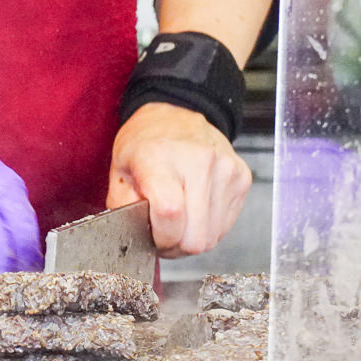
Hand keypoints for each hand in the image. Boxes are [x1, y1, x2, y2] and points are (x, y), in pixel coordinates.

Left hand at [107, 103, 252, 257]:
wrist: (178, 115)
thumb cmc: (145, 145)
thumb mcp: (118, 174)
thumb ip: (122, 210)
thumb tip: (134, 238)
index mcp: (159, 157)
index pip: (170, 213)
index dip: (161, 238)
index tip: (152, 236)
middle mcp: (198, 160)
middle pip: (195, 237)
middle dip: (175, 246)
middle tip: (162, 233)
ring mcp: (225, 169)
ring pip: (211, 238)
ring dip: (190, 239)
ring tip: (177, 222)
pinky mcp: (242, 177)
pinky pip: (224, 227)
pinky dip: (207, 228)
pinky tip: (193, 212)